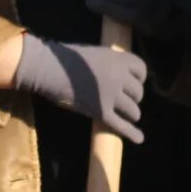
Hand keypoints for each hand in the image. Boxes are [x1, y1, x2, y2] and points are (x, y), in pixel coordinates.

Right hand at [13, 36, 146, 141]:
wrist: (49, 68)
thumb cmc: (67, 58)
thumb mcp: (96, 53)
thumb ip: (110, 63)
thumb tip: (120, 74)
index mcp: (118, 59)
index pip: (141, 70)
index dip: (139, 78)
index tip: (134, 82)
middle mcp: (119, 77)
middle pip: (138, 93)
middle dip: (133, 98)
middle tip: (124, 100)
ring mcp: (111, 96)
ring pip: (133, 111)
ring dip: (131, 114)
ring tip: (127, 116)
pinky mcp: (101, 112)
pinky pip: (121, 125)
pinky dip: (131, 133)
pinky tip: (139, 138)